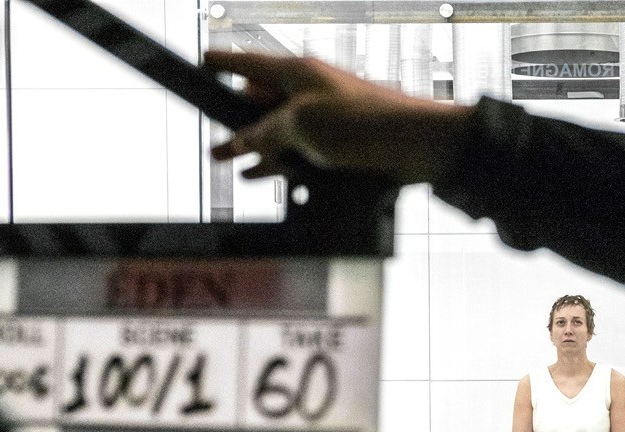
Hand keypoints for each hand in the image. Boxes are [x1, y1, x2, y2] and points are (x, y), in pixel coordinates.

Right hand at [204, 51, 472, 183]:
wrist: (422, 146)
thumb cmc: (367, 124)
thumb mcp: (301, 126)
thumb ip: (266, 133)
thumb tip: (246, 142)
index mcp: (296, 73)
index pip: (248, 62)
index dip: (222, 63)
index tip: (202, 61)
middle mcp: (311, 92)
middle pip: (262, 104)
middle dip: (235, 123)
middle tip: (212, 142)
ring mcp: (328, 119)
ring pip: (282, 133)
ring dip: (257, 150)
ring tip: (230, 163)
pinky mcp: (345, 144)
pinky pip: (304, 153)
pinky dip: (284, 164)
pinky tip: (269, 177)